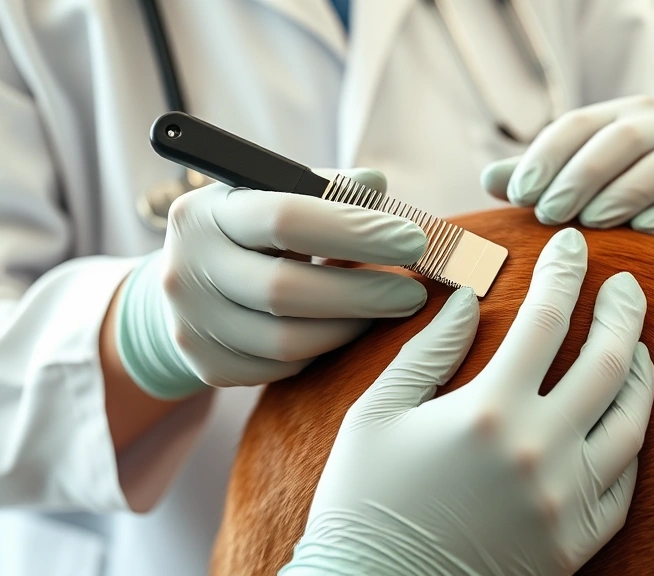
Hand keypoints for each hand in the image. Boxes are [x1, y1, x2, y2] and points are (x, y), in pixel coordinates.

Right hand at [115, 169, 427, 398]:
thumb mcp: (275, 197)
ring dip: (350, 326)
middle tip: (414, 292)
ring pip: (288, 340)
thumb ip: (326, 189)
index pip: (285, 218)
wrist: (191, 286)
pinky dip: (322, 349)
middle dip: (363, 292)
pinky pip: (282, 367)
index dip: (355, 230)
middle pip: (285, 289)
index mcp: (206, 212)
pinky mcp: (208, 366)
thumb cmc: (253, 233)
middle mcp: (187, 268)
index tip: (412, 239)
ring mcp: (191, 324)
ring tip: (387, 309)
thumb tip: (374, 185)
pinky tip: (345, 329)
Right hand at [280, 228, 653, 575]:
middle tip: (628, 284)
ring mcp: (565, 503)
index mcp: (489, 412)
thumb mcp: (377, 414)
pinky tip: (623, 419)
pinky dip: (629, 444)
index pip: (546, 319)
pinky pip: (624, 485)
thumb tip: (467, 297)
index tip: (573, 245)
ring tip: (636, 346)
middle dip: (624, 313)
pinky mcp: (574, 545)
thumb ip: (429, 350)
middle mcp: (540, 454)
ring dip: (640, 374)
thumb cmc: (362, 500)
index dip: (565, 273)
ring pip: (631, 423)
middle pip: (607, 364)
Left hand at [482, 95, 653, 253]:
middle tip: (550, 213)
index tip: (518, 196)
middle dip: (580, 175)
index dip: (545, 157)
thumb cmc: (619, 205)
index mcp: (621, 115)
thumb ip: (534, 182)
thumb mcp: (576, 190)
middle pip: (620, 139)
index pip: (576, 125)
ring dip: (623, 193)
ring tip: (591, 223)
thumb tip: (489, 178)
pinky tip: (642, 232)